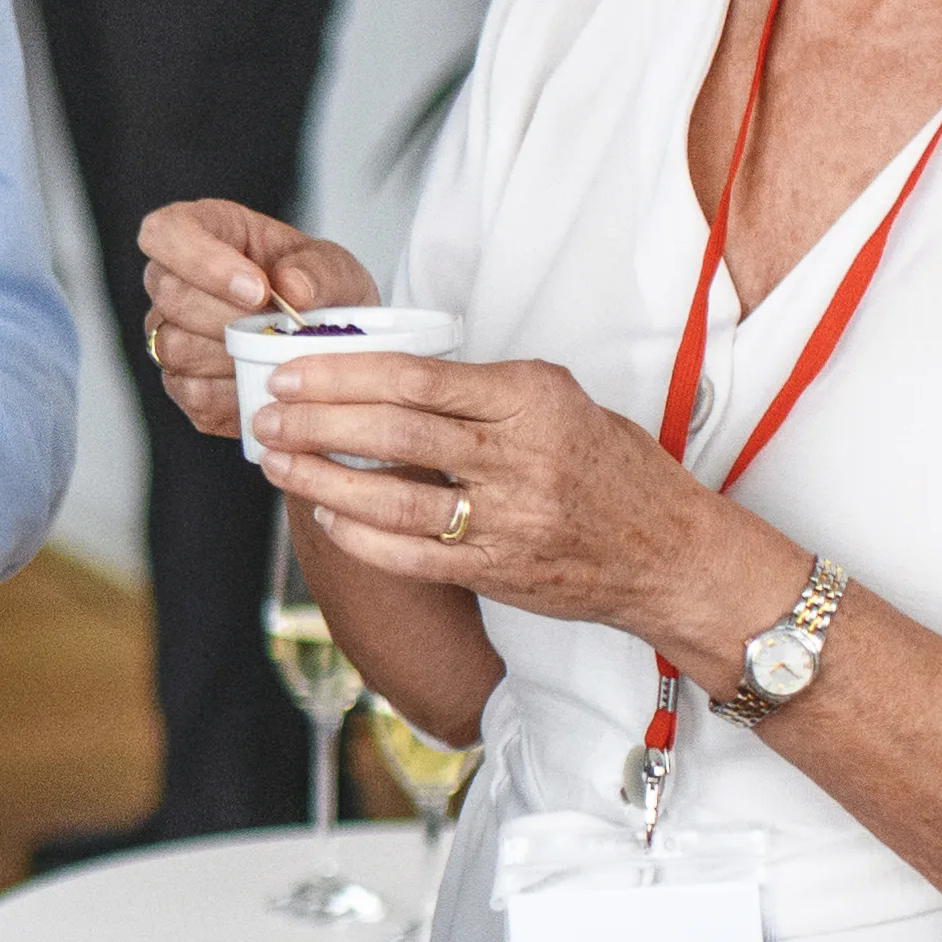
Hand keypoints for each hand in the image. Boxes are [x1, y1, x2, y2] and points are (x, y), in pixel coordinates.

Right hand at [131, 197, 372, 449]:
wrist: (333, 344)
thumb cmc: (319, 292)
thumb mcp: (335, 268)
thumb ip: (318, 270)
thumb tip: (292, 287)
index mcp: (203, 232)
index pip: (165, 232)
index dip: (201, 260)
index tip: (257, 288)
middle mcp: (173, 281)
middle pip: (170, 295)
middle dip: (229, 315)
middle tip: (279, 326)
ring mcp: (170, 334)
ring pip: (176, 347)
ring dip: (234, 354)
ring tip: (278, 351)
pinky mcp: (183, 384)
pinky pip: (194, 392)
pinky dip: (238, 390)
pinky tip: (268, 378)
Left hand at [270, 347, 789, 671]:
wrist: (674, 554)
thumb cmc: (616, 470)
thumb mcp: (562, 403)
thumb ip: (484, 392)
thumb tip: (389, 378)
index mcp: (531, 399)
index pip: (417, 378)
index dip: (343, 375)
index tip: (294, 371)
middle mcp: (519, 456)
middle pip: (395, 431)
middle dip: (317, 421)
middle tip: (268, 414)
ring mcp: (508, 519)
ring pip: (393, 497)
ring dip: (324, 479)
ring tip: (279, 463)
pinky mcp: (499, 571)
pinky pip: (414, 555)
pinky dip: (362, 537)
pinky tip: (327, 518)